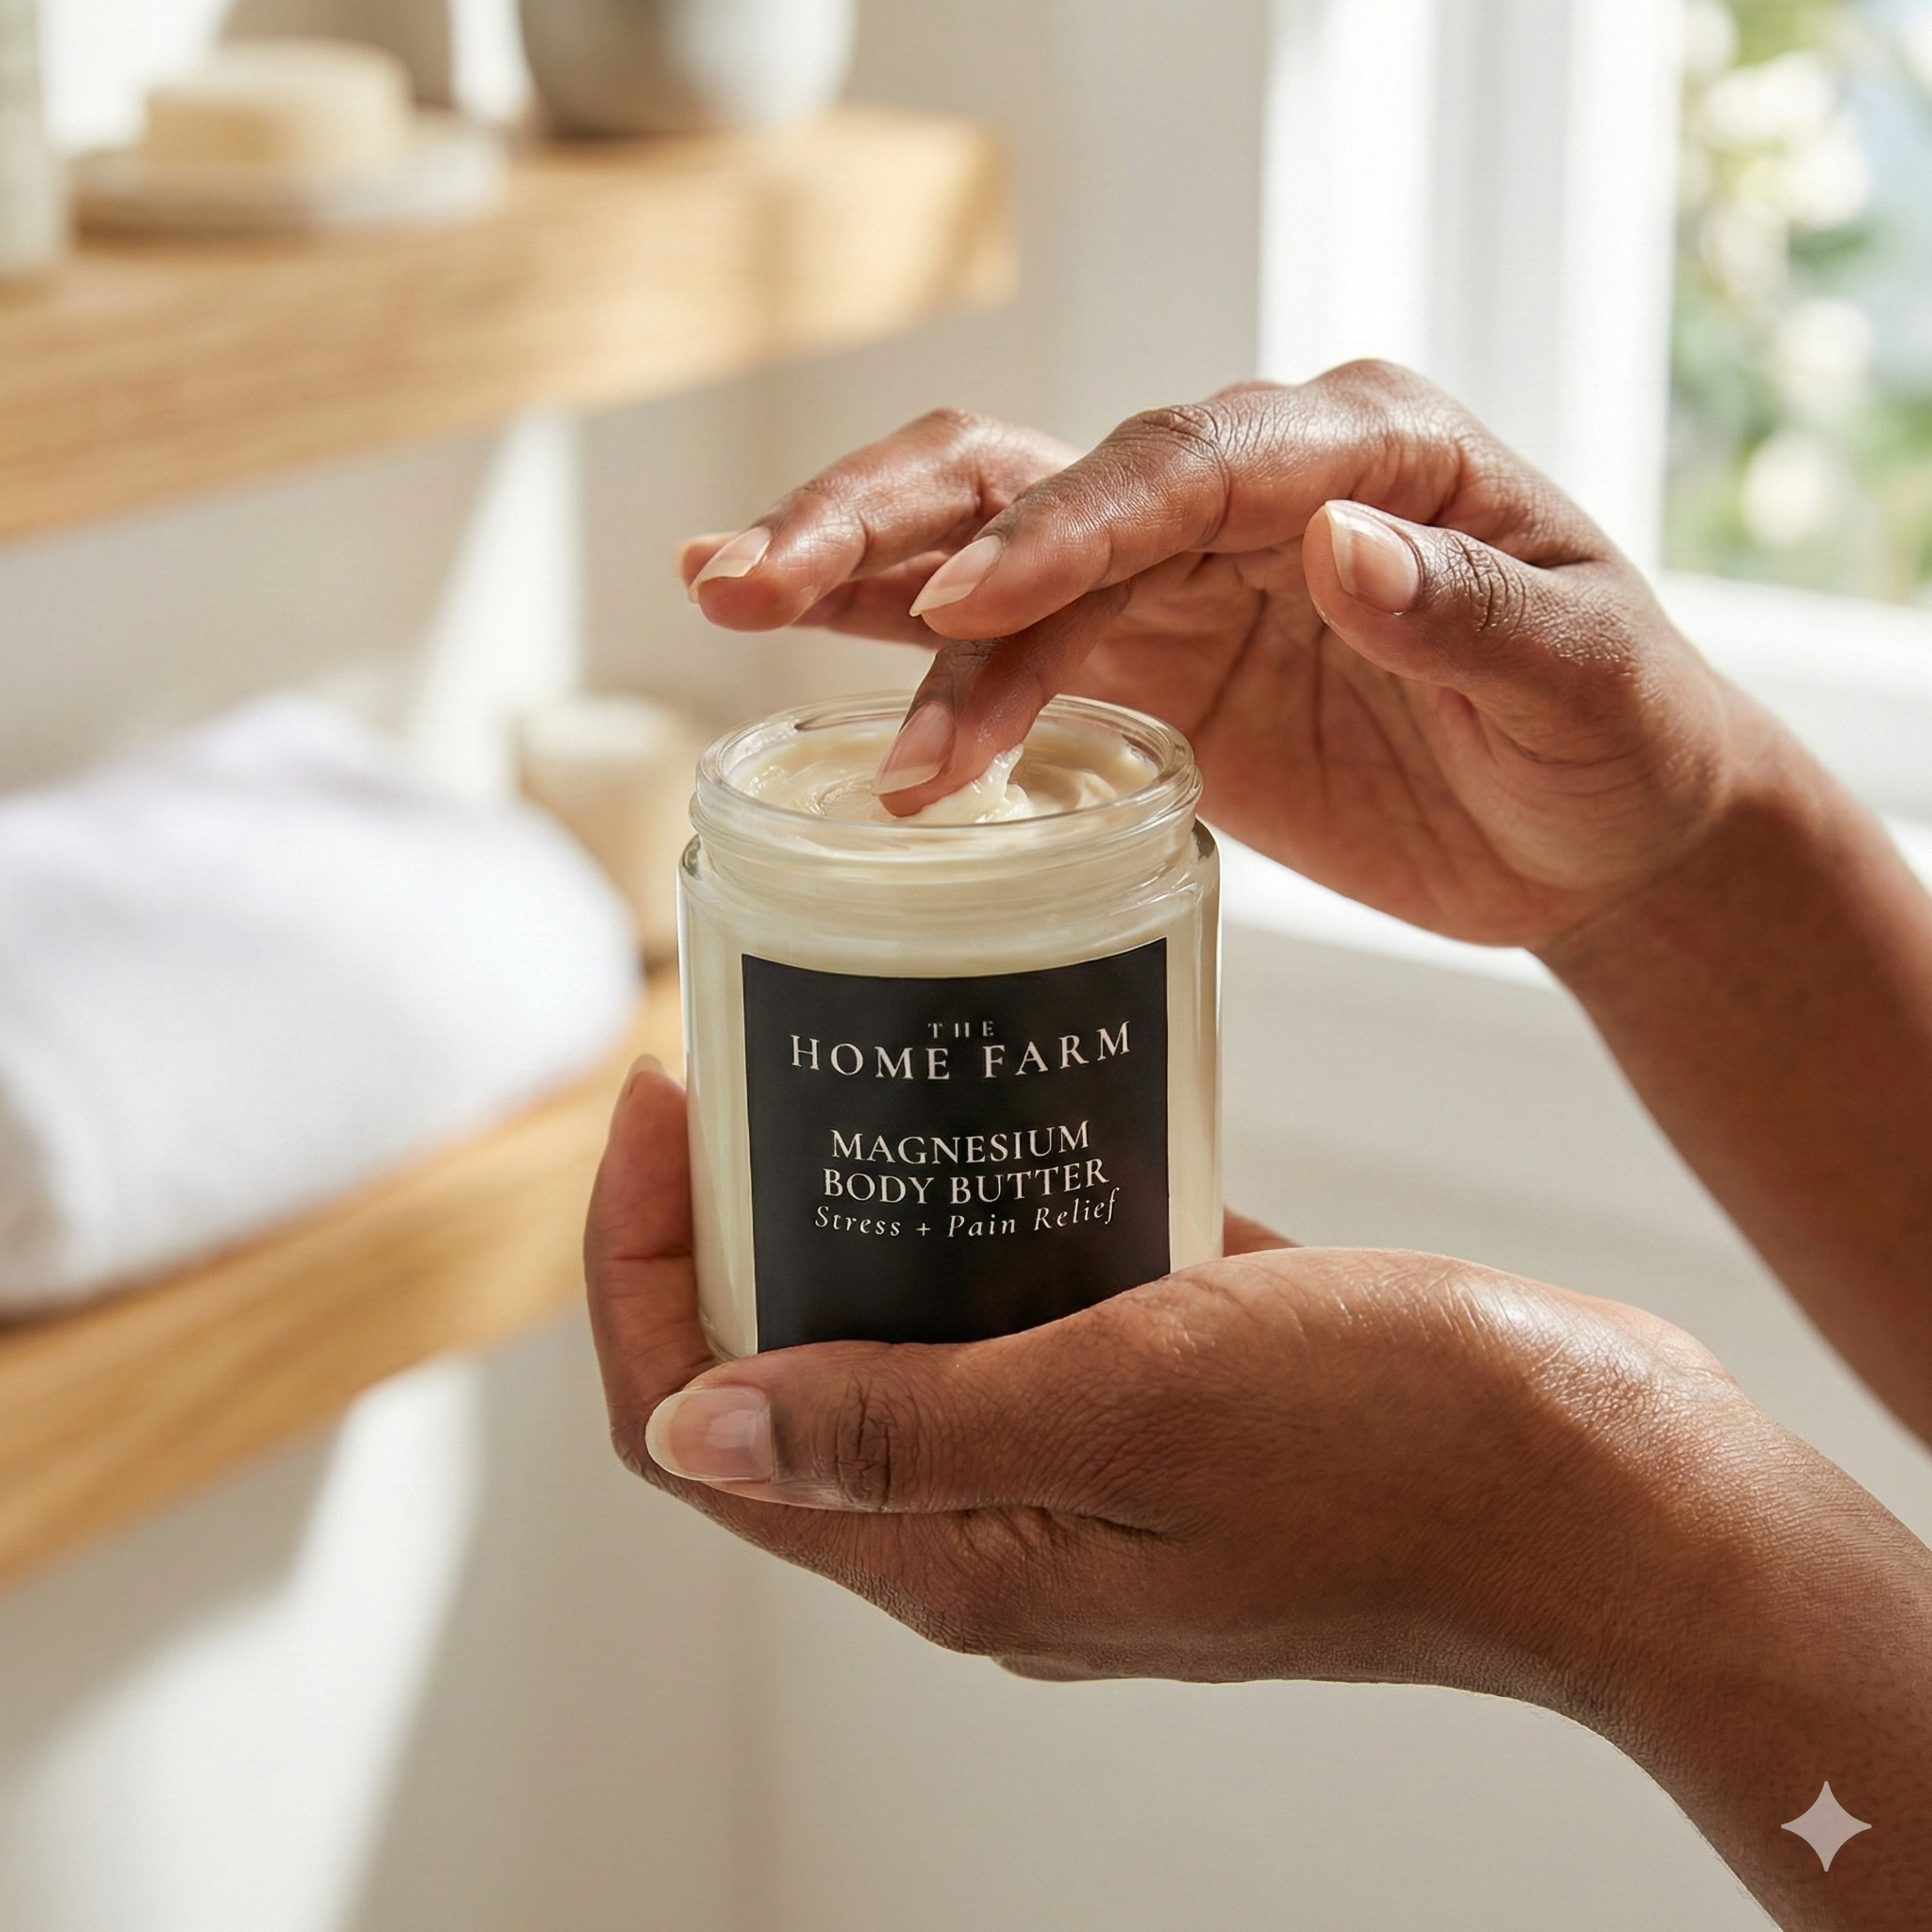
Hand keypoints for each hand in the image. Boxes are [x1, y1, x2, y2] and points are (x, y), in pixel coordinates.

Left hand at [589, 1064, 1931, 1928]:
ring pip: (903, 1329)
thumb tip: (691, 1436)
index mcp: (963, 1553)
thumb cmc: (1405, 1453)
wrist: (1618, 1490)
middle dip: (721, 1220)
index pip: (706, 1428)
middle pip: (783, 1370)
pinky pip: (1029, 1303)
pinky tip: (1005, 1103)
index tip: (655, 1098)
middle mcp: (1003, 1521)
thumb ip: (907, 1428)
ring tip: (839, 1057)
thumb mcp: (1136, 1412)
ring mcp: (1085, 1463)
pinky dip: (989, 1212)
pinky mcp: (1166, 1402)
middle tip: (728, 1058)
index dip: (639, 1268)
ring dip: (849, 1204)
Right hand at [680, 363, 1758, 950]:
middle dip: (900, 522)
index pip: (1194, 454)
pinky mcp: (1144, 658)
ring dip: (859, 570)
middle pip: (1044, 468)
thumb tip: (1335, 545)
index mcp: (1367, 449)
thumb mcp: (1584, 684)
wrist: (1594, 833)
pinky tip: (789, 652)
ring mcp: (1183, 572)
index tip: (975, 602)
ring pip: (990, 537)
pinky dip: (902, 649)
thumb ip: (1467, 614)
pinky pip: (1004, 638)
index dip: (1074, 523)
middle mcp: (1250, 486)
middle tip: (762, 580)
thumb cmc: (1616, 743)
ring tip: (724, 595)